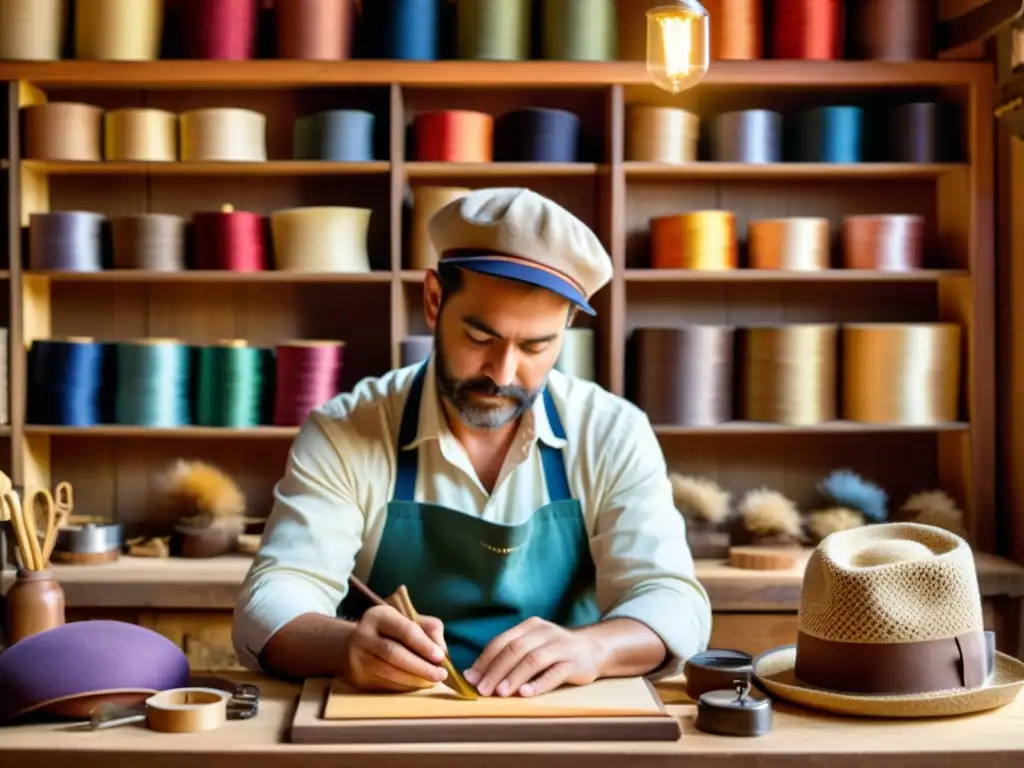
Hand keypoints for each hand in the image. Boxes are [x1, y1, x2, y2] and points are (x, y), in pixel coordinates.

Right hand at [341, 604, 449, 691]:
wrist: (352, 645)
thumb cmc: (390, 631)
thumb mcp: (408, 620)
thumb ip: (429, 630)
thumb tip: (442, 653)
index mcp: (379, 616)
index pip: (404, 630)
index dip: (424, 645)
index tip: (440, 657)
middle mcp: (363, 635)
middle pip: (394, 654)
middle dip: (421, 667)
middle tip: (440, 675)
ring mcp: (357, 658)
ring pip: (389, 673)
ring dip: (415, 680)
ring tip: (432, 682)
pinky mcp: (358, 679)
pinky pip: (385, 686)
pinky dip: (404, 688)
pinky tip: (416, 686)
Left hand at [464, 617, 600, 697]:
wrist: (592, 648)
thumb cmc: (554, 651)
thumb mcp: (532, 645)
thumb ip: (506, 656)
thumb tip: (473, 675)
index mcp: (529, 627)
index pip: (502, 641)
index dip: (485, 660)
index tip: (471, 678)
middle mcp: (544, 632)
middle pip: (515, 649)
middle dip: (496, 670)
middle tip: (483, 690)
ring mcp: (560, 646)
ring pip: (533, 660)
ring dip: (515, 677)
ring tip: (501, 693)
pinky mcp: (574, 662)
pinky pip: (554, 673)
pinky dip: (539, 684)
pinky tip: (526, 694)